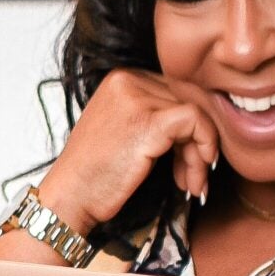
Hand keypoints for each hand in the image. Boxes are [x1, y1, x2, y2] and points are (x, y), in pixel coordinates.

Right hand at [37, 69, 220, 233]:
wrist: (70, 197)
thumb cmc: (93, 176)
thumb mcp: (124, 132)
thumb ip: (153, 118)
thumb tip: (198, 122)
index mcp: (122, 78)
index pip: (177, 89)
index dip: (194, 125)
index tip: (191, 159)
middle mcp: (129, 79)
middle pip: (190, 98)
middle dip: (201, 138)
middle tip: (198, 174)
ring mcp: (137, 97)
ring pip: (196, 111)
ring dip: (201, 153)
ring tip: (193, 183)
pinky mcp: (148, 121)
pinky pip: (195, 121)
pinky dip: (204, 147)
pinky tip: (193, 175)